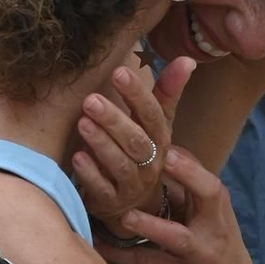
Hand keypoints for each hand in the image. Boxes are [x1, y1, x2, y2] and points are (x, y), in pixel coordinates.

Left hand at [73, 54, 193, 233]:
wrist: (134, 204)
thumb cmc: (142, 153)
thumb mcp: (156, 125)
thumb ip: (167, 92)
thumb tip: (187, 59)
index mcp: (160, 139)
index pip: (152, 114)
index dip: (138, 94)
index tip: (119, 72)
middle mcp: (150, 162)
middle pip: (136, 140)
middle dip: (114, 120)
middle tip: (91, 100)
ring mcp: (131, 184)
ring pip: (120, 164)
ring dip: (101, 143)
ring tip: (83, 122)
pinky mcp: (111, 201)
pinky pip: (101, 188)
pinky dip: (90, 173)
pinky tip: (77, 157)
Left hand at [101, 144, 260, 263]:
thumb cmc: (214, 248)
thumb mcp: (207, 217)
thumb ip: (186, 189)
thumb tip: (155, 151)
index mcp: (217, 206)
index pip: (205, 172)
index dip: (185, 155)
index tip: (160, 133)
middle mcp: (214, 226)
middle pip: (208, 193)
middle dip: (188, 173)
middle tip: (163, 158)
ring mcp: (200, 254)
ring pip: (177, 237)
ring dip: (151, 225)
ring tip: (125, 214)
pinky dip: (124, 255)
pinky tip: (101, 244)